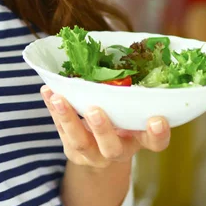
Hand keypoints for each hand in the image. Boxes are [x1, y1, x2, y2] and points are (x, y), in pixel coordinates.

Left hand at [41, 86, 170, 168]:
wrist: (102, 150)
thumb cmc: (122, 119)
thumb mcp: (132, 110)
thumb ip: (133, 93)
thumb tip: (127, 51)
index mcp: (139, 139)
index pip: (154, 142)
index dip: (158, 134)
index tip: (157, 119)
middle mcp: (117, 150)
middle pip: (112, 147)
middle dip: (102, 129)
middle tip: (94, 110)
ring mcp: (93, 154)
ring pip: (80, 142)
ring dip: (68, 118)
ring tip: (58, 97)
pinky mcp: (73, 150)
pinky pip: (61, 131)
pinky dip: (53, 110)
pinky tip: (47, 90)